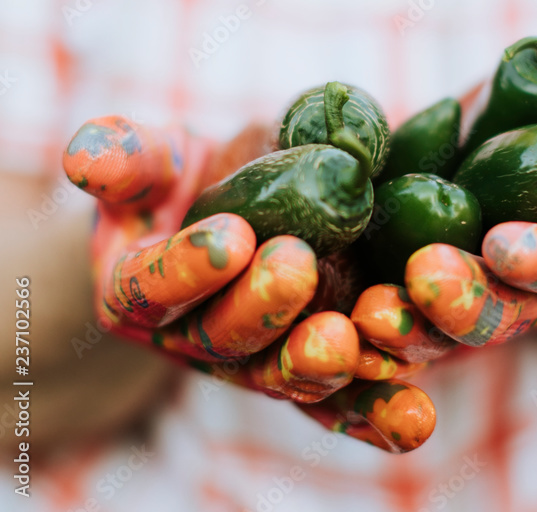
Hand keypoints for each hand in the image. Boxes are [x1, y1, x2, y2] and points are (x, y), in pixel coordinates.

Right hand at [62, 116, 433, 451]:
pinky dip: (374, 413)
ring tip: (350, 337)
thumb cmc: (182, 183)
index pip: (150, 286)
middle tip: (296, 262)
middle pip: (221, 338)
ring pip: (283, 377)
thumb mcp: (150, 161)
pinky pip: (340, 404)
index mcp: (137, 293)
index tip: (229, 234)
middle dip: (258, 305)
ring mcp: (253, 366)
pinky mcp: (308, 375)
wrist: (224, 212)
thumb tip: (86, 158)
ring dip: (318, 364)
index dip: (185, 264)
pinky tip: (413, 415)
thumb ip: (124, 159)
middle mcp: (191, 342)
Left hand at [351, 82, 536, 414]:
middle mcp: (520, 294)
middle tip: (425, 275)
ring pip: (434, 334)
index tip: (504, 244)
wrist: (492, 147)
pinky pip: (384, 332)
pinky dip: (360, 338)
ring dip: (403, 328)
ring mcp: (459, 306)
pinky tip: (332, 324)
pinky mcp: (405, 304)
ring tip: (368, 314)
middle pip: (496, 314)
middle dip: (463, 301)